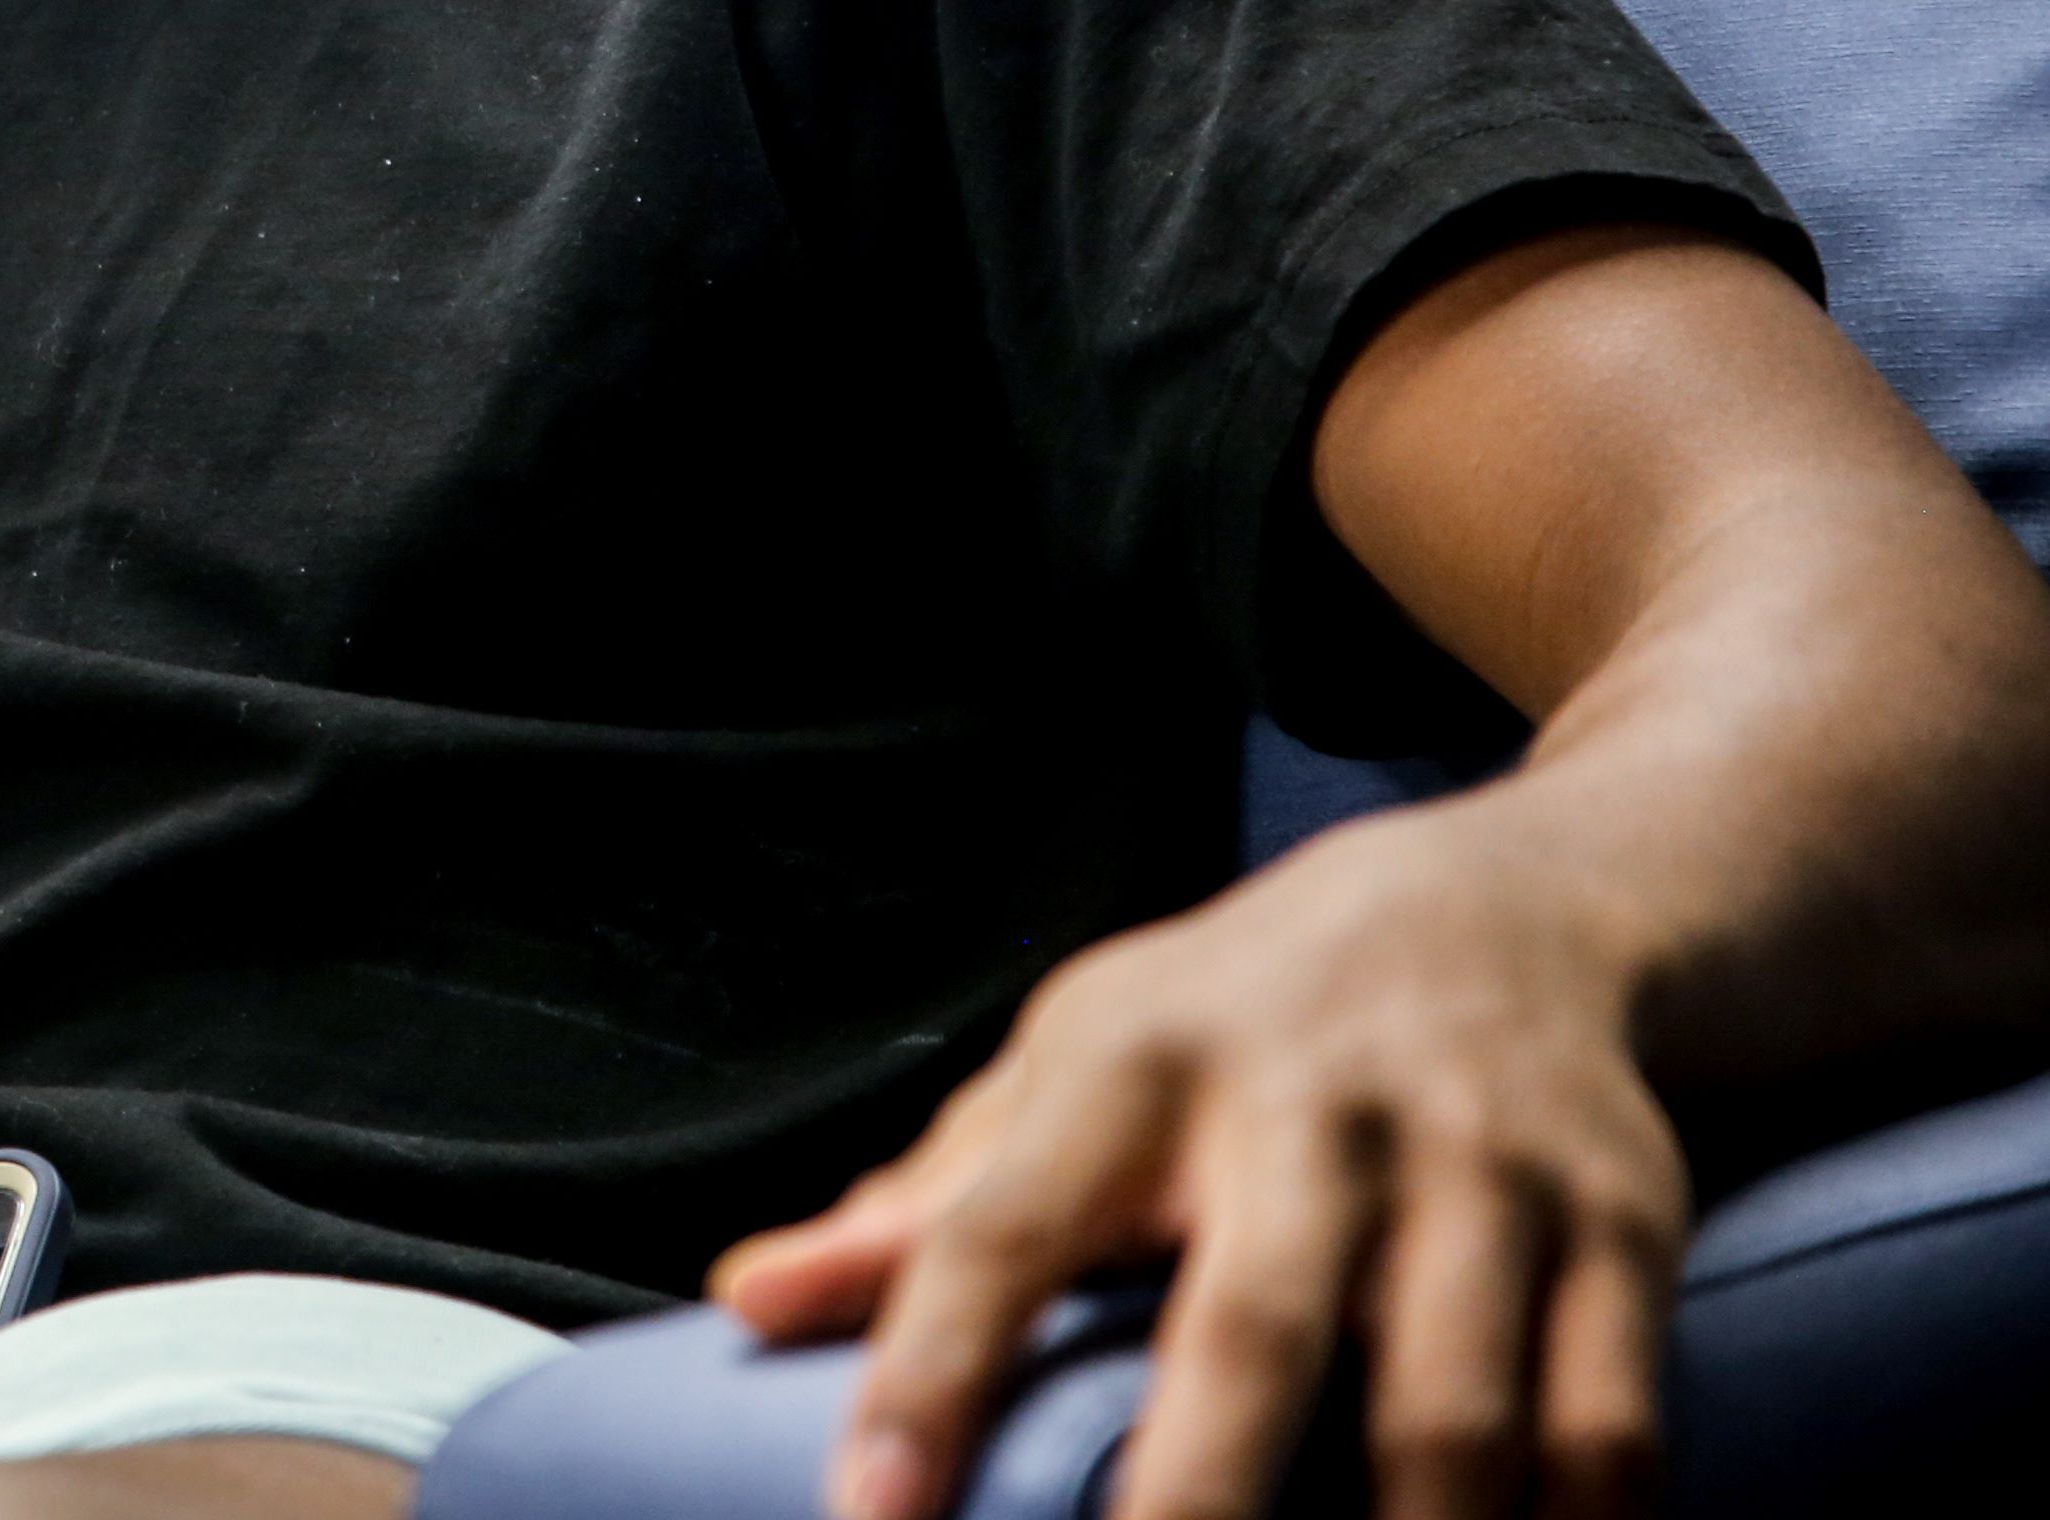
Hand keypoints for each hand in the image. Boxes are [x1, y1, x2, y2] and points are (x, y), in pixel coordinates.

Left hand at [709, 806, 1682, 1519]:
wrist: (1509, 905)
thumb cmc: (1234, 1022)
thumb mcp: (1068, 1061)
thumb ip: (922, 1198)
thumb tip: (743, 1297)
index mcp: (1131, 1068)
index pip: (999, 1226)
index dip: (927, 1370)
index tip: (866, 1511)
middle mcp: (1308, 1112)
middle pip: (1249, 1332)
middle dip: (1193, 1500)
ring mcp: (1478, 1167)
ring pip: (1452, 1405)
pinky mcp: (1621, 1221)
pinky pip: (1608, 1422)